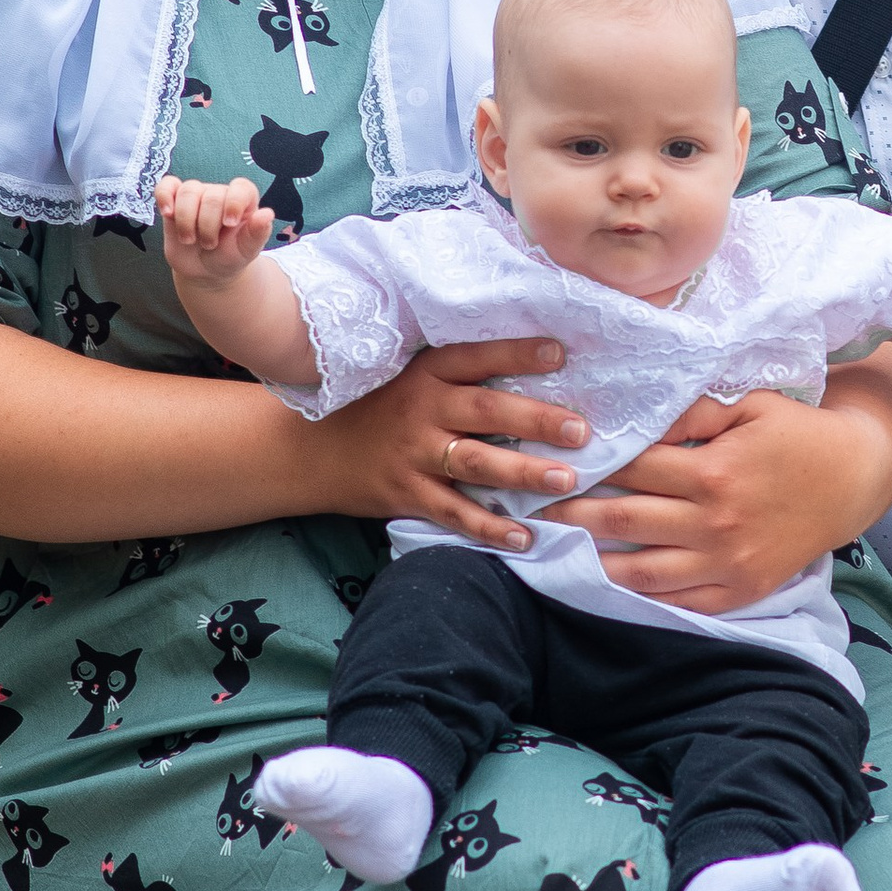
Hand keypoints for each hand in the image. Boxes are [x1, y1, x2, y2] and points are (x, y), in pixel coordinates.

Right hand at [156, 175, 271, 283]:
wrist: (206, 270)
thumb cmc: (230, 257)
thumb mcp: (247, 250)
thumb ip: (258, 233)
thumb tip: (267, 214)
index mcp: (243, 201)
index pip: (241, 187)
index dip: (233, 202)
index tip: (228, 224)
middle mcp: (219, 194)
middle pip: (210, 195)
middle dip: (207, 225)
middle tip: (210, 245)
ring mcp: (196, 197)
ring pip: (187, 192)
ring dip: (186, 220)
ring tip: (190, 240)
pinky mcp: (174, 202)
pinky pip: (166, 186)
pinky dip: (164, 196)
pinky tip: (167, 213)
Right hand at [331, 337, 590, 553]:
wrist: (310, 450)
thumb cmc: (375, 409)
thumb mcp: (408, 378)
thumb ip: (458, 377)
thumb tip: (534, 374)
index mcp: (426, 374)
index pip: (476, 357)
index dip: (517, 353)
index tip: (560, 353)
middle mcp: (422, 409)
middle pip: (487, 410)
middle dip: (537, 419)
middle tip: (581, 430)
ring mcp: (413, 454)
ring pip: (476, 462)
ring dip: (523, 472)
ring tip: (566, 479)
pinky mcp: (405, 493)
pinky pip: (453, 512)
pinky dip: (489, 527)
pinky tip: (525, 537)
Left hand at [558, 365, 891, 611]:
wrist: (855, 478)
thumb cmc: (797, 433)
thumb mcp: (749, 405)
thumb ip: (693, 412)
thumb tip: (641, 416)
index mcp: (712, 471)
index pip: (633, 469)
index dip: (590, 466)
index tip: (554, 464)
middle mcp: (715, 521)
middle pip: (624, 521)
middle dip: (572, 515)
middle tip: (532, 511)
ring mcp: (727, 561)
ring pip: (642, 571)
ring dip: (593, 561)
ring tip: (557, 550)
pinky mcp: (741, 589)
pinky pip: (680, 602)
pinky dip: (640, 597)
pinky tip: (608, 586)